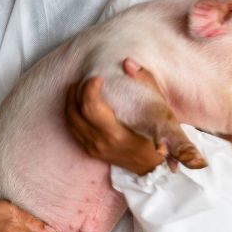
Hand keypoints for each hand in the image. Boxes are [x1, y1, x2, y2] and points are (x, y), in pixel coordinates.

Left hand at [65, 60, 164, 175]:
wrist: (155, 169)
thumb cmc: (161, 138)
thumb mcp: (160, 110)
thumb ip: (145, 83)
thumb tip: (127, 63)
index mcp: (116, 134)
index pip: (91, 108)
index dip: (89, 89)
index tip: (97, 78)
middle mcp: (100, 143)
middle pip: (75, 112)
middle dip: (76, 91)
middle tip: (85, 79)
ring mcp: (93, 148)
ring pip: (70, 121)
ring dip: (71, 101)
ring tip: (78, 87)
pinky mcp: (91, 151)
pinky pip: (73, 129)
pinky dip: (72, 114)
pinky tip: (78, 104)